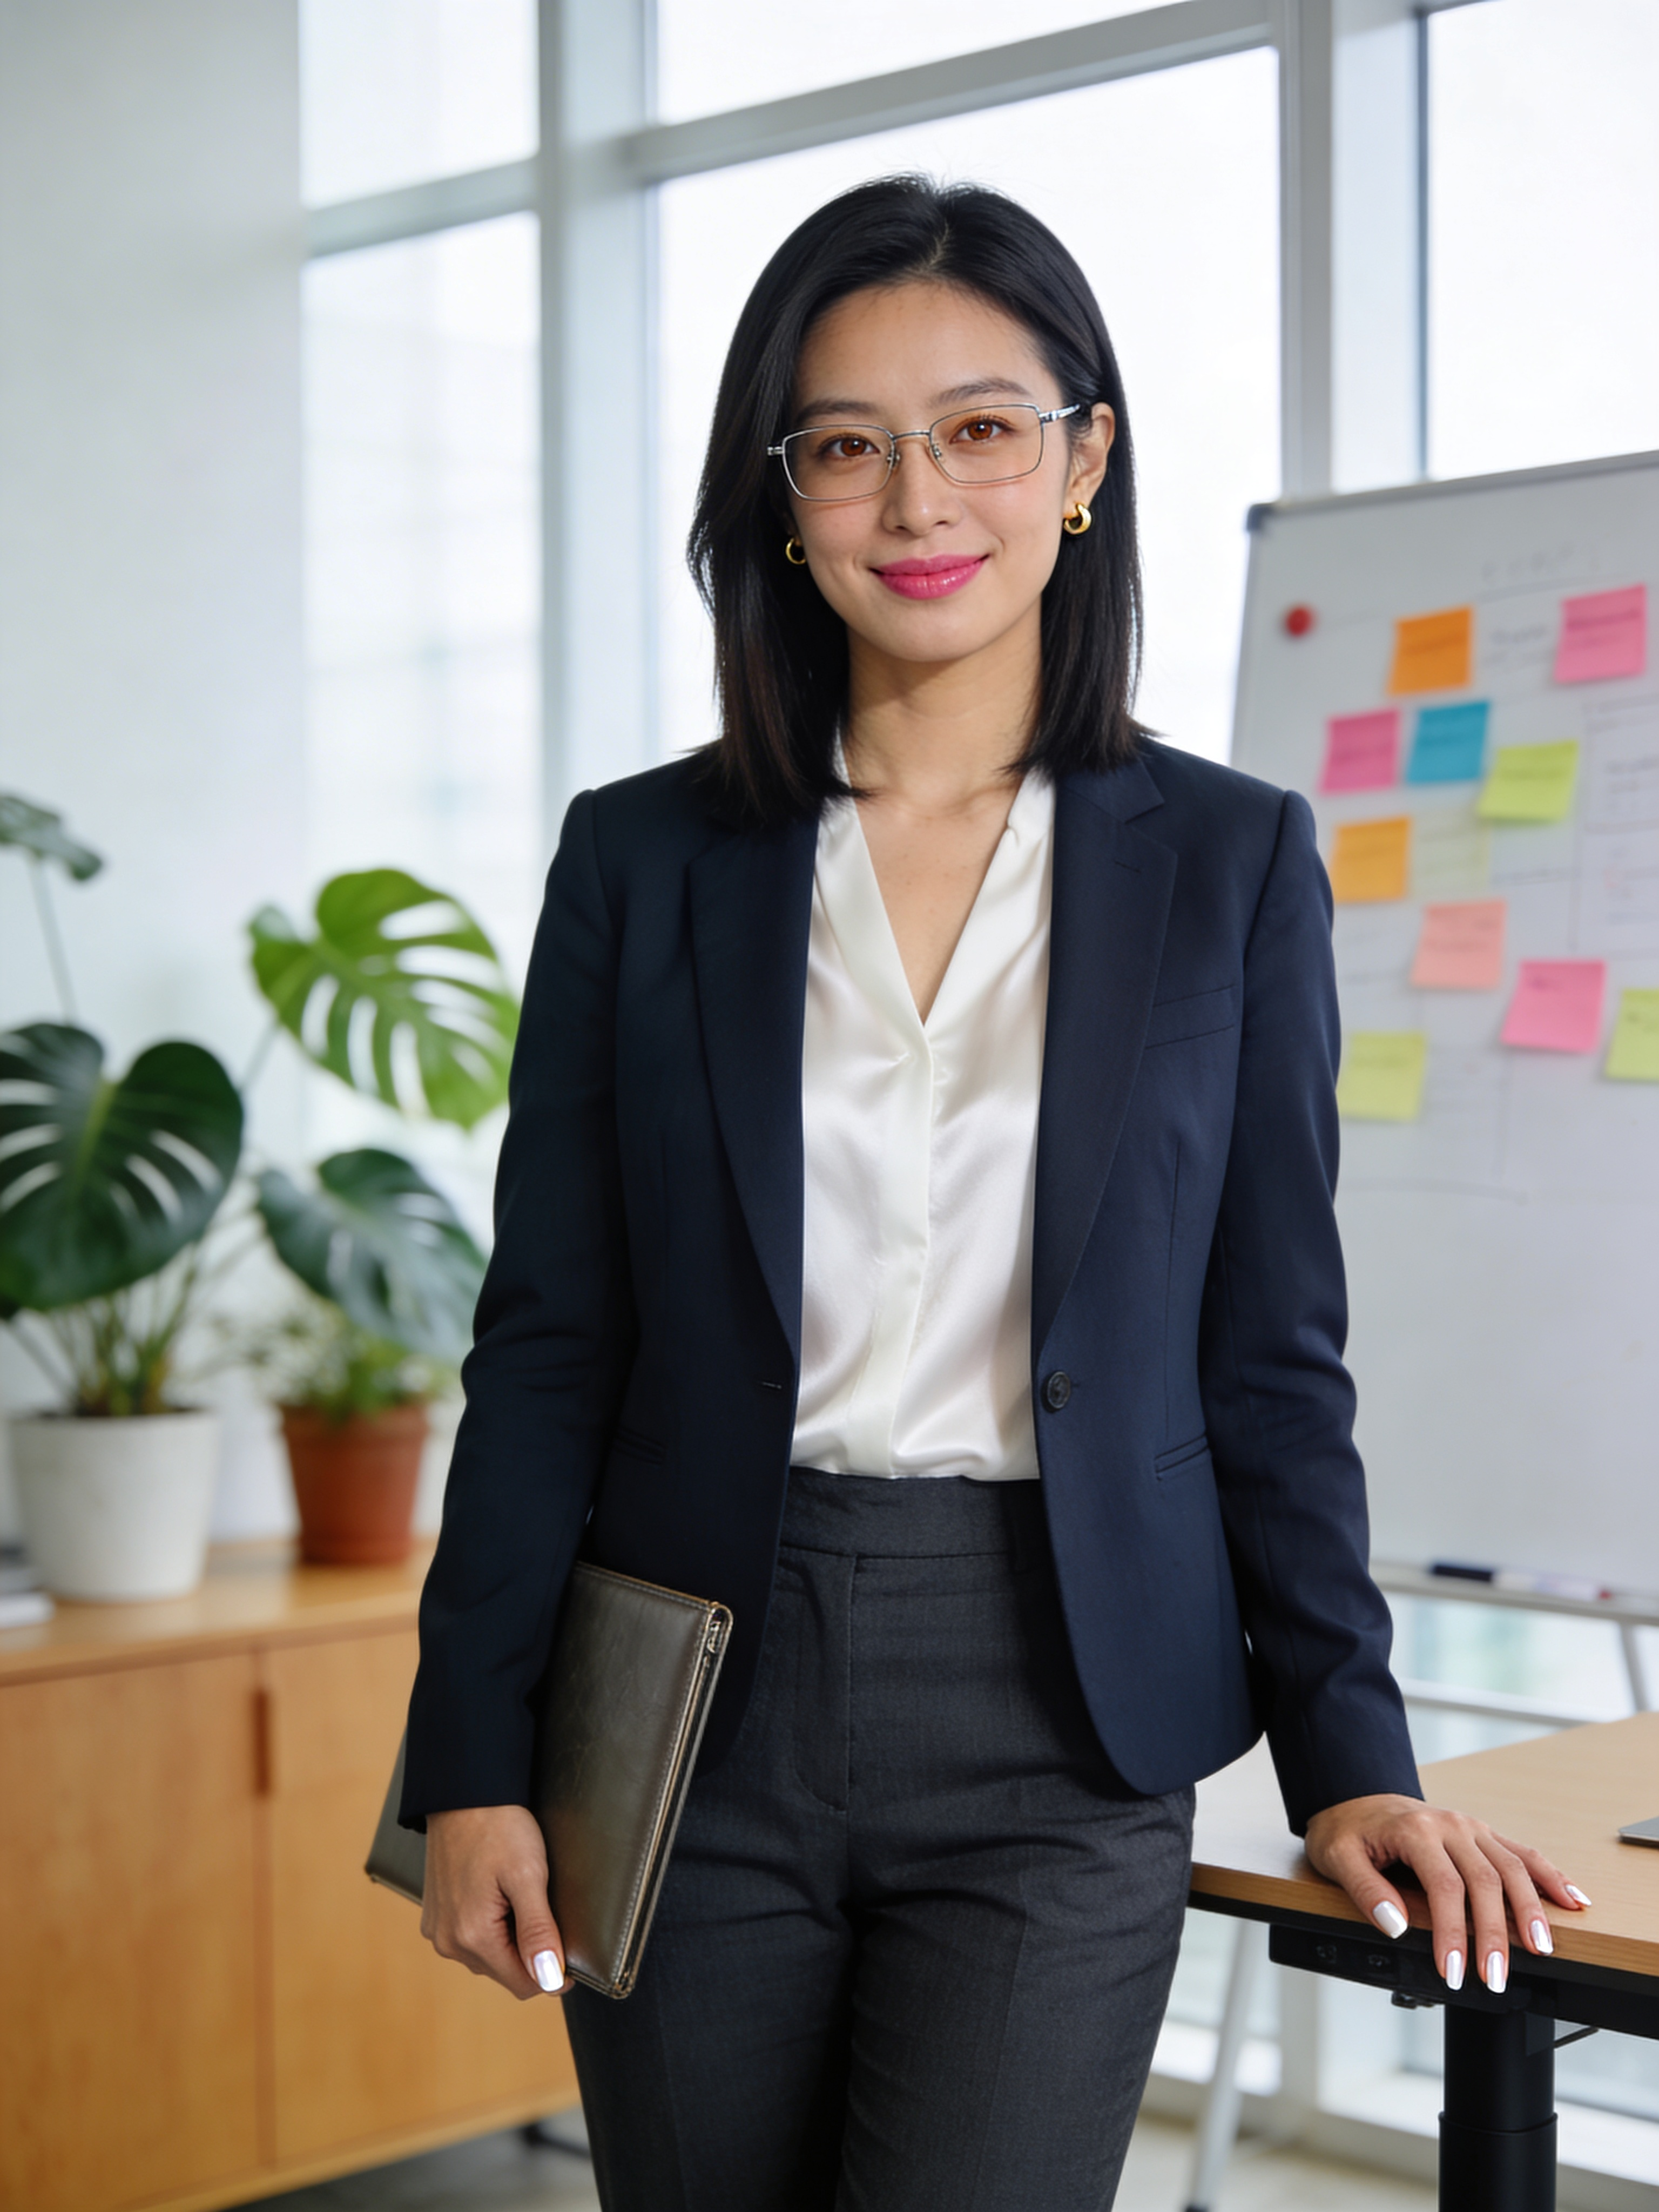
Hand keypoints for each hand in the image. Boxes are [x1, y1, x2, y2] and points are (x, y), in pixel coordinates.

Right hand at [422, 1805, 566, 2000]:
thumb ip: (539, 1931)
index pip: (524, 1984)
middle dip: (530, 1951)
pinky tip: (498, 1896)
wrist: (463, 1793)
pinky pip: (471, 1939)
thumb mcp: (529, 1876)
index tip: (569, 1949)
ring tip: (519, 1896)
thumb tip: (550, 1980)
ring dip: (510, 1939)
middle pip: (505, 1972)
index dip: (553, 1972)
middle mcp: (448, 1942)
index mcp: (471, 1937)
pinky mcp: (435, 1917)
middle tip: (542, 1907)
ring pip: (489, 1956)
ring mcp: (438, 1930)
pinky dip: (491, 1927)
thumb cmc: (499, 1827)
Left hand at [1304, 1794, 1589, 1993]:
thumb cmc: (1346, 1830)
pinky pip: (1522, 1852)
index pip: (1444, 1887)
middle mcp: (1449, 1825)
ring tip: (1543, 1948)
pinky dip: (1550, 1875)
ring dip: (1532, 1909)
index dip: (1453, 1933)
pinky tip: (1571, 1899)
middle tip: (1496, 1977)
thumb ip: (1365, 1890)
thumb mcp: (1336, 1857)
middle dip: (1495, 1934)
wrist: (1353, 1798)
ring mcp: (1470, 1827)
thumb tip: (1395, 1925)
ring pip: (1512, 1866)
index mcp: (1415, 1830)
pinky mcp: (1482, 1833)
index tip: (1453, 1972)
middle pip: (1486, 1880)